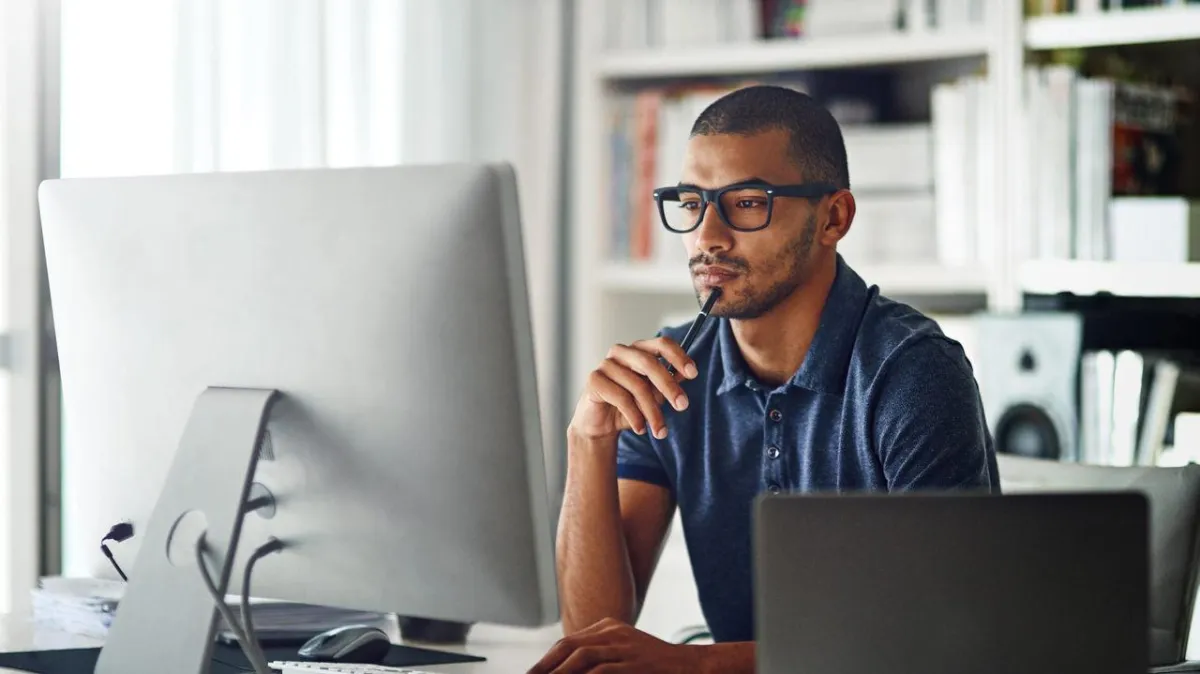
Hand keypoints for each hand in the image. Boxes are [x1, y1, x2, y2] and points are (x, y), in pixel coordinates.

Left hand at [527, 618, 704, 673]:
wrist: (690, 666)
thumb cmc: (653, 666)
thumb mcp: (624, 653)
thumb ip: (598, 658)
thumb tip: (567, 668)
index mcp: (608, 628)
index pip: (568, 642)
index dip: (547, 660)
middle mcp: (613, 632)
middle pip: (569, 646)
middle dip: (546, 666)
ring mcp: (624, 646)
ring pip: (582, 657)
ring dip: (560, 673)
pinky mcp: (635, 663)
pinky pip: (602, 671)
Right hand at [569, 338, 697, 441]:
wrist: (601, 424)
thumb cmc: (630, 405)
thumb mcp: (654, 395)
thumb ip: (668, 382)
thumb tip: (685, 374)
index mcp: (639, 349)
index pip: (662, 344)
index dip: (679, 356)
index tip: (693, 374)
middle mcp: (621, 352)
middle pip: (649, 363)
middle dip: (669, 386)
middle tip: (683, 406)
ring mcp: (606, 364)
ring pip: (637, 385)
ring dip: (652, 412)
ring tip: (660, 431)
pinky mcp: (594, 380)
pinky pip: (621, 397)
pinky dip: (635, 416)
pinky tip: (641, 429)